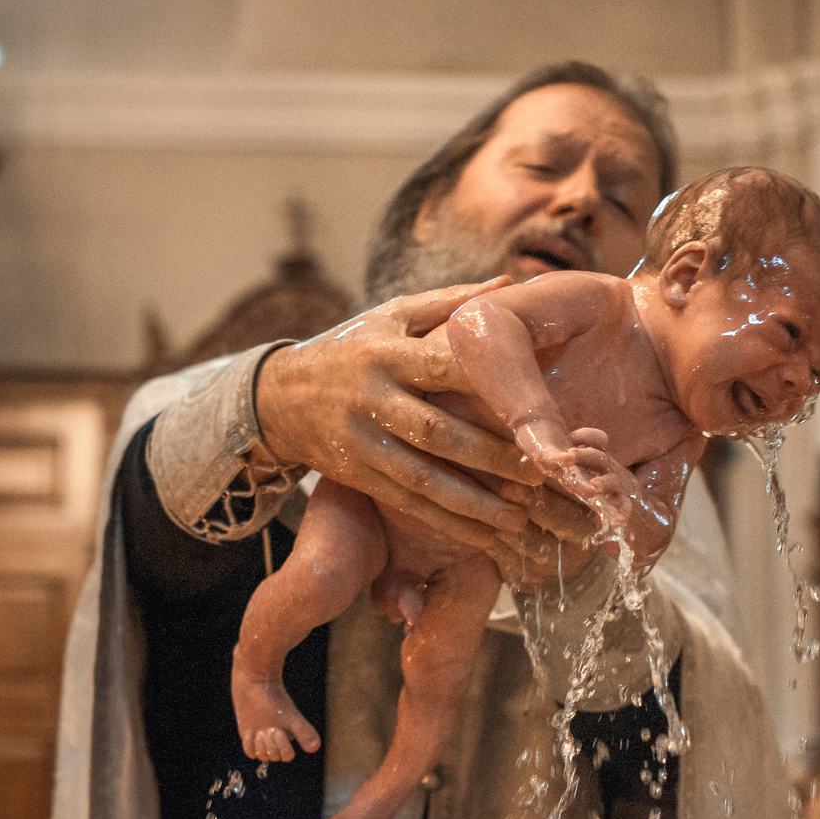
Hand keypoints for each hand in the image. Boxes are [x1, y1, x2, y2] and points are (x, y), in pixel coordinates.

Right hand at [254, 282, 538, 550]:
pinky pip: (407, 503)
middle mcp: (372, 397)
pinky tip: (486, 536)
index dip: (489, 385)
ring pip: (423, 478)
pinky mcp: (357, 474)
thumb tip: (508, 282)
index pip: (443, 366)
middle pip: (438, 432)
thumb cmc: (351, 348)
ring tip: (521, 518)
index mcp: (388, 352)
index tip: (536, 404)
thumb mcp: (390, 315)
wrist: (278, 396)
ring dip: (474, 503)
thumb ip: (448, 304)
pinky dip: (448, 523)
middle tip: (541, 473)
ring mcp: (362, 441)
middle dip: (492, 456)